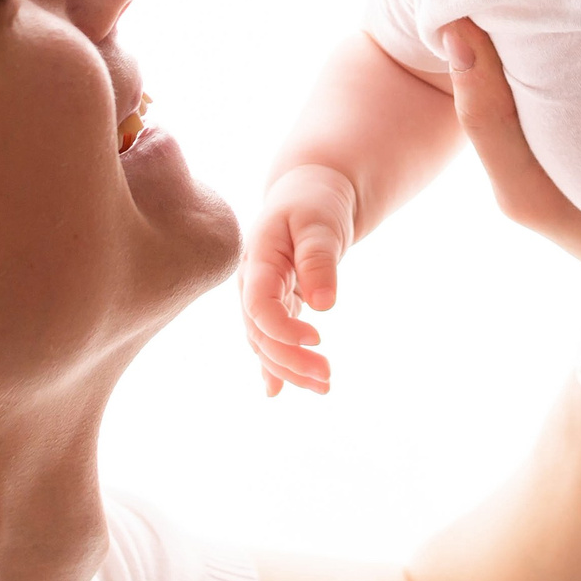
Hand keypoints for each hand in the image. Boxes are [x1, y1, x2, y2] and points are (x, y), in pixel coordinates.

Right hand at [240, 164, 356, 395]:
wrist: (310, 190)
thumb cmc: (315, 200)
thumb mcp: (321, 222)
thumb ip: (318, 260)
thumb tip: (322, 306)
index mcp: (258, 260)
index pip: (258, 306)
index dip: (284, 329)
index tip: (319, 338)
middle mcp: (251, 282)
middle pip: (261, 333)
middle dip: (291, 361)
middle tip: (328, 378)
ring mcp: (259, 294)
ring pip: (264, 342)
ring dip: (290, 368)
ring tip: (324, 386)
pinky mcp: (274, 302)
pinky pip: (268, 338)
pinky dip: (273, 365)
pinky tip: (276, 391)